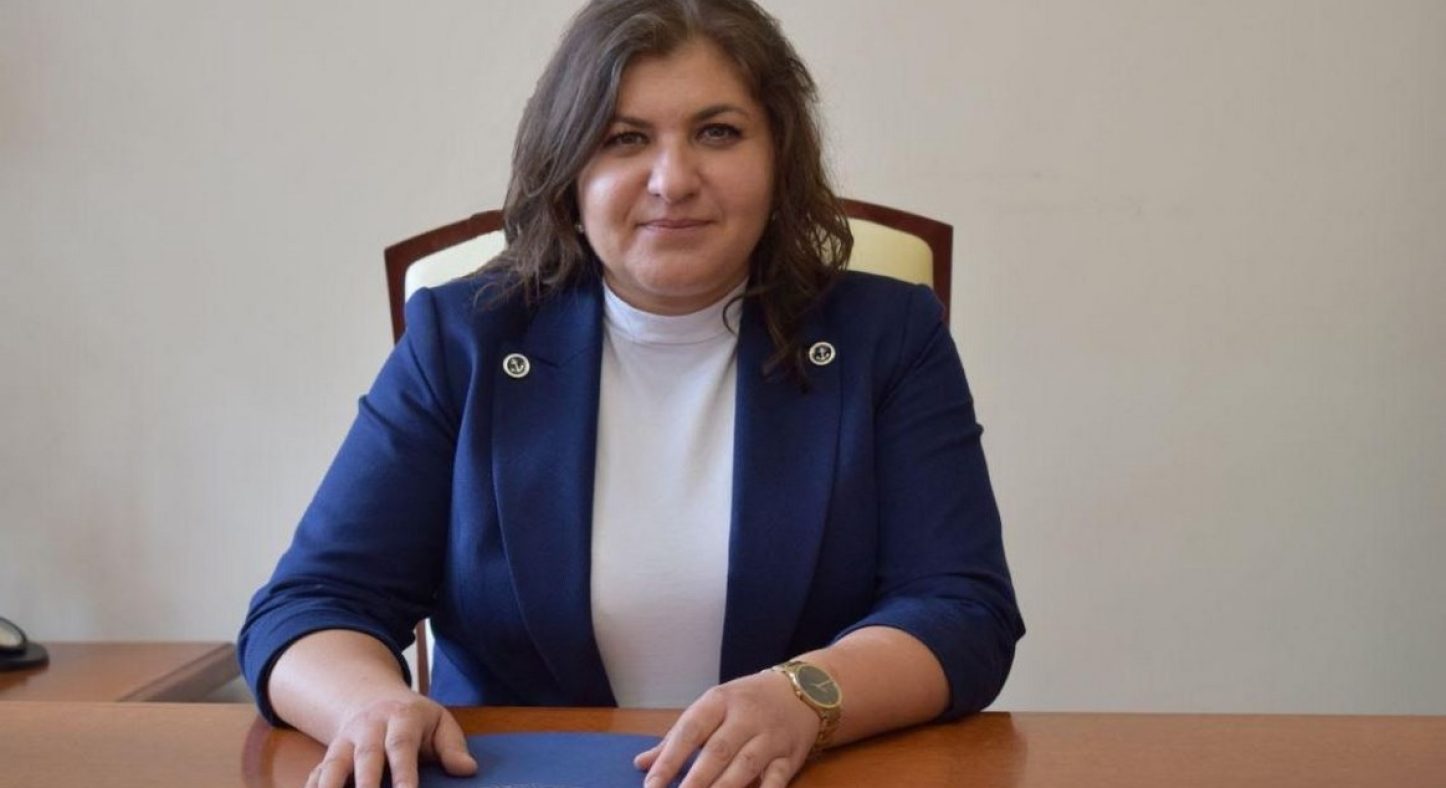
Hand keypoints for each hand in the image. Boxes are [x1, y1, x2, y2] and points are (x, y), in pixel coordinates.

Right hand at [305, 689, 476, 787]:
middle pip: (366, 758)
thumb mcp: (439, 721)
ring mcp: (346, 741)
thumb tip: (467, 769)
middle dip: (367, 786)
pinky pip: (317, 773)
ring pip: (334, 765)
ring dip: (332, 787)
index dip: (404, 775)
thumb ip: (453, 746)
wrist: (374, 698)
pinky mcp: (329, 755)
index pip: (401, 747)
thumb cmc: (414, 719)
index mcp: (402, 718)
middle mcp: (369, 728)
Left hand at [635, 670, 819, 787]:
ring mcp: (770, 737)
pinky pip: (777, 779)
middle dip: (696, 781)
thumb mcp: (711, 708)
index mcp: (719, 701)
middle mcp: (745, 717)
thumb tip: (642, 763)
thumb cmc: (746, 702)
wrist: (802, 691)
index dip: (669, 759)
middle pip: (718, 751)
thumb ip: (678, 737)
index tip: (651, 784)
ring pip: (746, 766)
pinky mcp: (791, 756)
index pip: (690, 731)